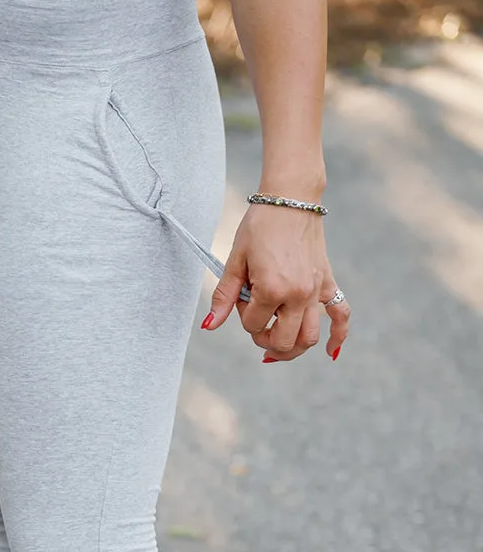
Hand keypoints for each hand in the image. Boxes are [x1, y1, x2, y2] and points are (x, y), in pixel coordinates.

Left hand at [201, 203, 349, 362]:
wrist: (291, 198)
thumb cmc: (259, 226)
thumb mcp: (235, 260)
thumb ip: (223, 296)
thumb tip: (209, 326)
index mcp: (273, 289)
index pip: (253, 324)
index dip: (241, 315)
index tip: (241, 294)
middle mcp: (298, 295)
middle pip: (283, 341)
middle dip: (264, 339)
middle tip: (255, 322)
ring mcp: (316, 290)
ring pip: (309, 337)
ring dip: (293, 348)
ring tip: (277, 343)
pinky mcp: (327, 282)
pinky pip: (342, 314)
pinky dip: (338, 337)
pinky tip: (330, 353)